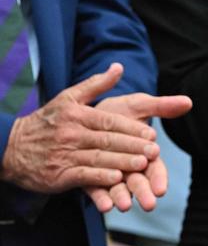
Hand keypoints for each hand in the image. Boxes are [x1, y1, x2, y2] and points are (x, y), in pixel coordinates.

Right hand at [0, 64, 180, 212]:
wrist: (10, 147)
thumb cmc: (47, 122)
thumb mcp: (68, 98)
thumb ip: (96, 84)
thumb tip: (119, 67)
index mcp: (76, 115)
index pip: (109, 121)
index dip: (131, 128)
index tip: (152, 134)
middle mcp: (71, 134)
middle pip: (107, 140)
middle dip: (133, 146)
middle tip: (155, 151)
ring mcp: (64, 154)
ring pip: (98, 158)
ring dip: (122, 162)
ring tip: (143, 164)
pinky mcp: (58, 174)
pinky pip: (82, 175)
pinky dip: (99, 177)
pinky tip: (116, 179)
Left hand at [93, 91, 191, 212]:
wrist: (85, 116)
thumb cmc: (116, 112)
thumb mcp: (138, 106)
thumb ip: (162, 106)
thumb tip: (188, 102)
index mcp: (144, 153)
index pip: (155, 168)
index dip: (158, 178)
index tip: (161, 189)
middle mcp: (129, 168)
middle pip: (139, 182)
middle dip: (144, 193)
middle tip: (150, 204)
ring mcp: (111, 175)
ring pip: (119, 189)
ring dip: (122, 198)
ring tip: (123, 206)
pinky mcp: (91, 179)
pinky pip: (96, 191)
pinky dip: (101, 199)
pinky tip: (103, 206)